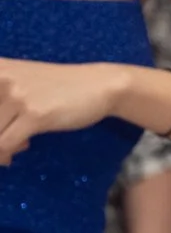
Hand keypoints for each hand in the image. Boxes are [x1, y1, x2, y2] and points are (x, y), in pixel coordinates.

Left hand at [0, 60, 120, 163]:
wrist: (100, 85)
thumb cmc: (58, 86)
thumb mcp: (20, 82)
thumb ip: (0, 102)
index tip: (3, 127)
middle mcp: (1, 79)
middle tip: (6, 143)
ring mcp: (17, 96)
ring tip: (15, 145)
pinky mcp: (35, 114)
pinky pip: (4, 144)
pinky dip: (7, 153)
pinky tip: (22, 148)